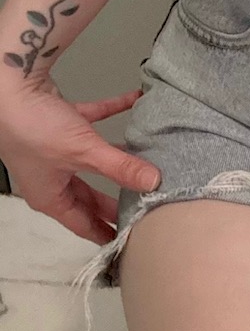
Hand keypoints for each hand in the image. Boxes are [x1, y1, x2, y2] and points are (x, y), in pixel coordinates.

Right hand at [0, 69, 161, 243]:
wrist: (12, 88)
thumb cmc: (36, 129)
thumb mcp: (84, 152)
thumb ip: (120, 167)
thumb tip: (154, 182)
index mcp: (50, 196)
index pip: (82, 223)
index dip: (104, 232)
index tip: (127, 241)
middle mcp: (51, 177)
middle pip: (88, 194)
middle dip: (113, 200)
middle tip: (141, 208)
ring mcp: (54, 149)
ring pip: (91, 160)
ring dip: (115, 158)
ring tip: (144, 164)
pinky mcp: (60, 121)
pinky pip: (92, 120)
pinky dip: (112, 111)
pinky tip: (135, 100)